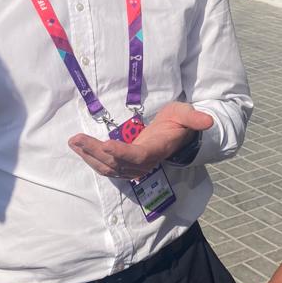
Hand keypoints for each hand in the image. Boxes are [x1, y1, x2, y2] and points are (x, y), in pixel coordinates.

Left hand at [68, 101, 212, 178]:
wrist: (178, 136)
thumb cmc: (180, 122)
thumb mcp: (188, 115)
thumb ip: (195, 119)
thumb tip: (207, 121)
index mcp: (156, 149)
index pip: (137, 156)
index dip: (122, 153)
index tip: (106, 145)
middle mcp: (143, 162)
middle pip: (116, 163)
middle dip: (95, 152)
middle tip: (77, 139)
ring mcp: (133, 166)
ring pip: (108, 167)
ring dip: (89, 156)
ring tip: (74, 142)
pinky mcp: (125, 165)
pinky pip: (106, 166)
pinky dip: (91, 158)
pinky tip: (79, 147)